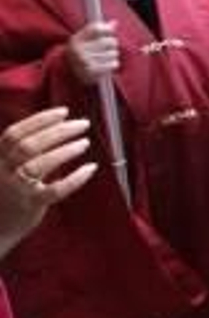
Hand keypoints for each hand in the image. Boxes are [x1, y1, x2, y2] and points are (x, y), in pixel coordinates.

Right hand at [0, 108, 97, 257]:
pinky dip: (75, 178)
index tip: (63, 112)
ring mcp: (15, 189)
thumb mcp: (4, 169)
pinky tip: (90, 168)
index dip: (39, 120)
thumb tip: (53, 127)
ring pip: (39, 164)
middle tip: (83, 124)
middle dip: (58, 131)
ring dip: (66, 150)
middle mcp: (2, 172)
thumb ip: (19, 152)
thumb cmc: (6, 195)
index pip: (13, 134)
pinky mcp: (30, 205)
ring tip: (85, 142)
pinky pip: (56, 190)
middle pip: (28, 145)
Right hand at [66, 22, 119, 84]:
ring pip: (113, 53)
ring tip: (106, 57)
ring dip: (113, 55)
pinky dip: (113, 64)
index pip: (97, 28)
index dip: (107, 29)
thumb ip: (99, 30)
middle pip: (109, 41)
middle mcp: (78, 50)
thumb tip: (115, 22)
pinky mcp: (92, 73)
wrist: (70, 74)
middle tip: (109, 47)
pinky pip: (113, 64)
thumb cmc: (82, 53)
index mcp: (76, 40)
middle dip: (113, 44)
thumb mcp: (86, 39)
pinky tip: (106, 65)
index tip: (110, 32)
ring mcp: (85, 62)